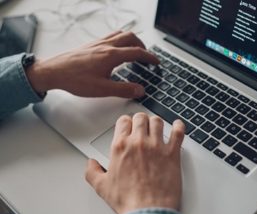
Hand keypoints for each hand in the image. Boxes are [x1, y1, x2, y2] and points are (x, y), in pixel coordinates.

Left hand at [26, 31, 158, 97]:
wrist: (54, 71)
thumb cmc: (75, 79)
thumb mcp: (102, 89)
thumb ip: (124, 90)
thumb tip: (139, 90)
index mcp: (111, 56)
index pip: (137, 52)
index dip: (149, 57)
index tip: (156, 62)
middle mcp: (106, 46)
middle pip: (131, 38)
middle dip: (142, 45)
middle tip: (147, 56)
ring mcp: (98, 43)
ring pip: (120, 34)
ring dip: (132, 40)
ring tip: (135, 49)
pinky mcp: (91, 45)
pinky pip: (110, 36)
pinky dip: (119, 39)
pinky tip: (116, 49)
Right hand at [85, 113, 184, 213]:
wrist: (148, 211)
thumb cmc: (128, 200)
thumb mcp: (102, 187)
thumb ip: (92, 172)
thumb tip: (91, 164)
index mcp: (121, 147)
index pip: (123, 121)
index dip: (126, 122)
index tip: (128, 126)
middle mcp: (139, 143)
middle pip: (140, 118)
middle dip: (140, 120)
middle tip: (142, 126)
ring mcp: (157, 147)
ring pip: (157, 122)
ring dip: (156, 122)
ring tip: (156, 127)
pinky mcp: (172, 154)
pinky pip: (178, 133)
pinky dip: (178, 126)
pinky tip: (177, 126)